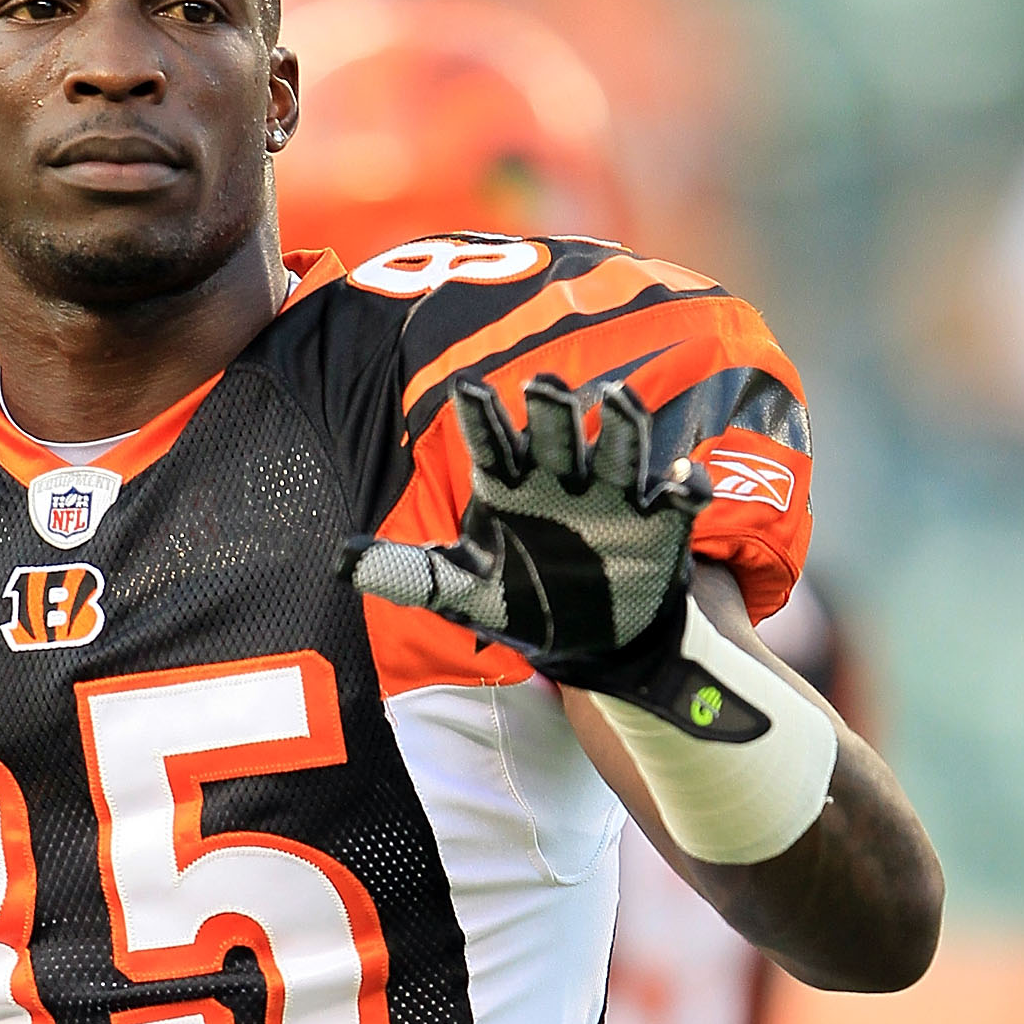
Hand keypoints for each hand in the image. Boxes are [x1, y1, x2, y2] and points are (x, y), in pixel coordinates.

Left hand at [345, 375, 765, 739]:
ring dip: (621, 426)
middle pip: (559, 434)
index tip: (468, 389)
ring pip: (619, 450)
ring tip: (619, 401)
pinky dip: (683, 489)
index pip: (493, 444)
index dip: (482, 417)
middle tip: (544, 385)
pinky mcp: (657, 524)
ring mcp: (613, 497)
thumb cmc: (519, 598)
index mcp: (511, 486)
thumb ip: (406, 574)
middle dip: (554, 410)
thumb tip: (340, 562)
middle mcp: (562, 480)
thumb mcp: (461, 591)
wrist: (588, 638)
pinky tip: (683, 483)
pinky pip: (675, 501)